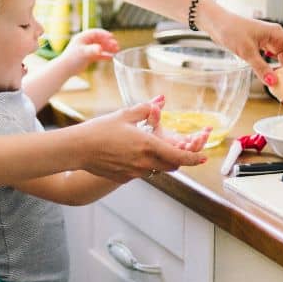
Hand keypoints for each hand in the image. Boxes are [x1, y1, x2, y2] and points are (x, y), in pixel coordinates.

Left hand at [59, 28, 118, 69]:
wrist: (65, 69)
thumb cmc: (72, 58)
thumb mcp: (83, 52)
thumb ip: (92, 50)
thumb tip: (100, 49)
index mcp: (82, 37)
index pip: (95, 33)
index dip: (104, 34)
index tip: (112, 37)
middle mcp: (85, 42)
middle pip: (99, 40)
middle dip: (108, 42)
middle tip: (116, 45)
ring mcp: (87, 49)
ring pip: (100, 47)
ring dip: (108, 48)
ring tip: (116, 51)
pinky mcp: (88, 57)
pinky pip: (98, 54)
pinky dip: (104, 55)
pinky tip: (111, 57)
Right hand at [73, 99, 208, 183]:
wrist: (78, 149)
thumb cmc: (100, 130)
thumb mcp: (125, 114)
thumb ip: (146, 109)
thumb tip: (160, 102)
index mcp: (148, 145)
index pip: (180, 156)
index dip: (195, 158)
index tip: (204, 158)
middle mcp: (144, 162)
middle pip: (172, 166)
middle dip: (178, 159)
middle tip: (179, 150)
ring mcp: (134, 173)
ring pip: (156, 170)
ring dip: (160, 162)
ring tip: (150, 149)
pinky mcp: (124, 178)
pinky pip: (141, 173)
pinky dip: (143, 165)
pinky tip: (130, 154)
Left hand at [200, 3, 282, 87]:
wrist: (215, 23)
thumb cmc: (231, 29)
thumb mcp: (247, 51)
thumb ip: (261, 68)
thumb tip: (273, 82)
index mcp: (277, 34)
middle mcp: (274, 37)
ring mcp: (266, 42)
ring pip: (279, 61)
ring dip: (280, 74)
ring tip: (279, 88)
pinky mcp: (258, 47)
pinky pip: (270, 60)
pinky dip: (270, 70)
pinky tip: (269, 78)